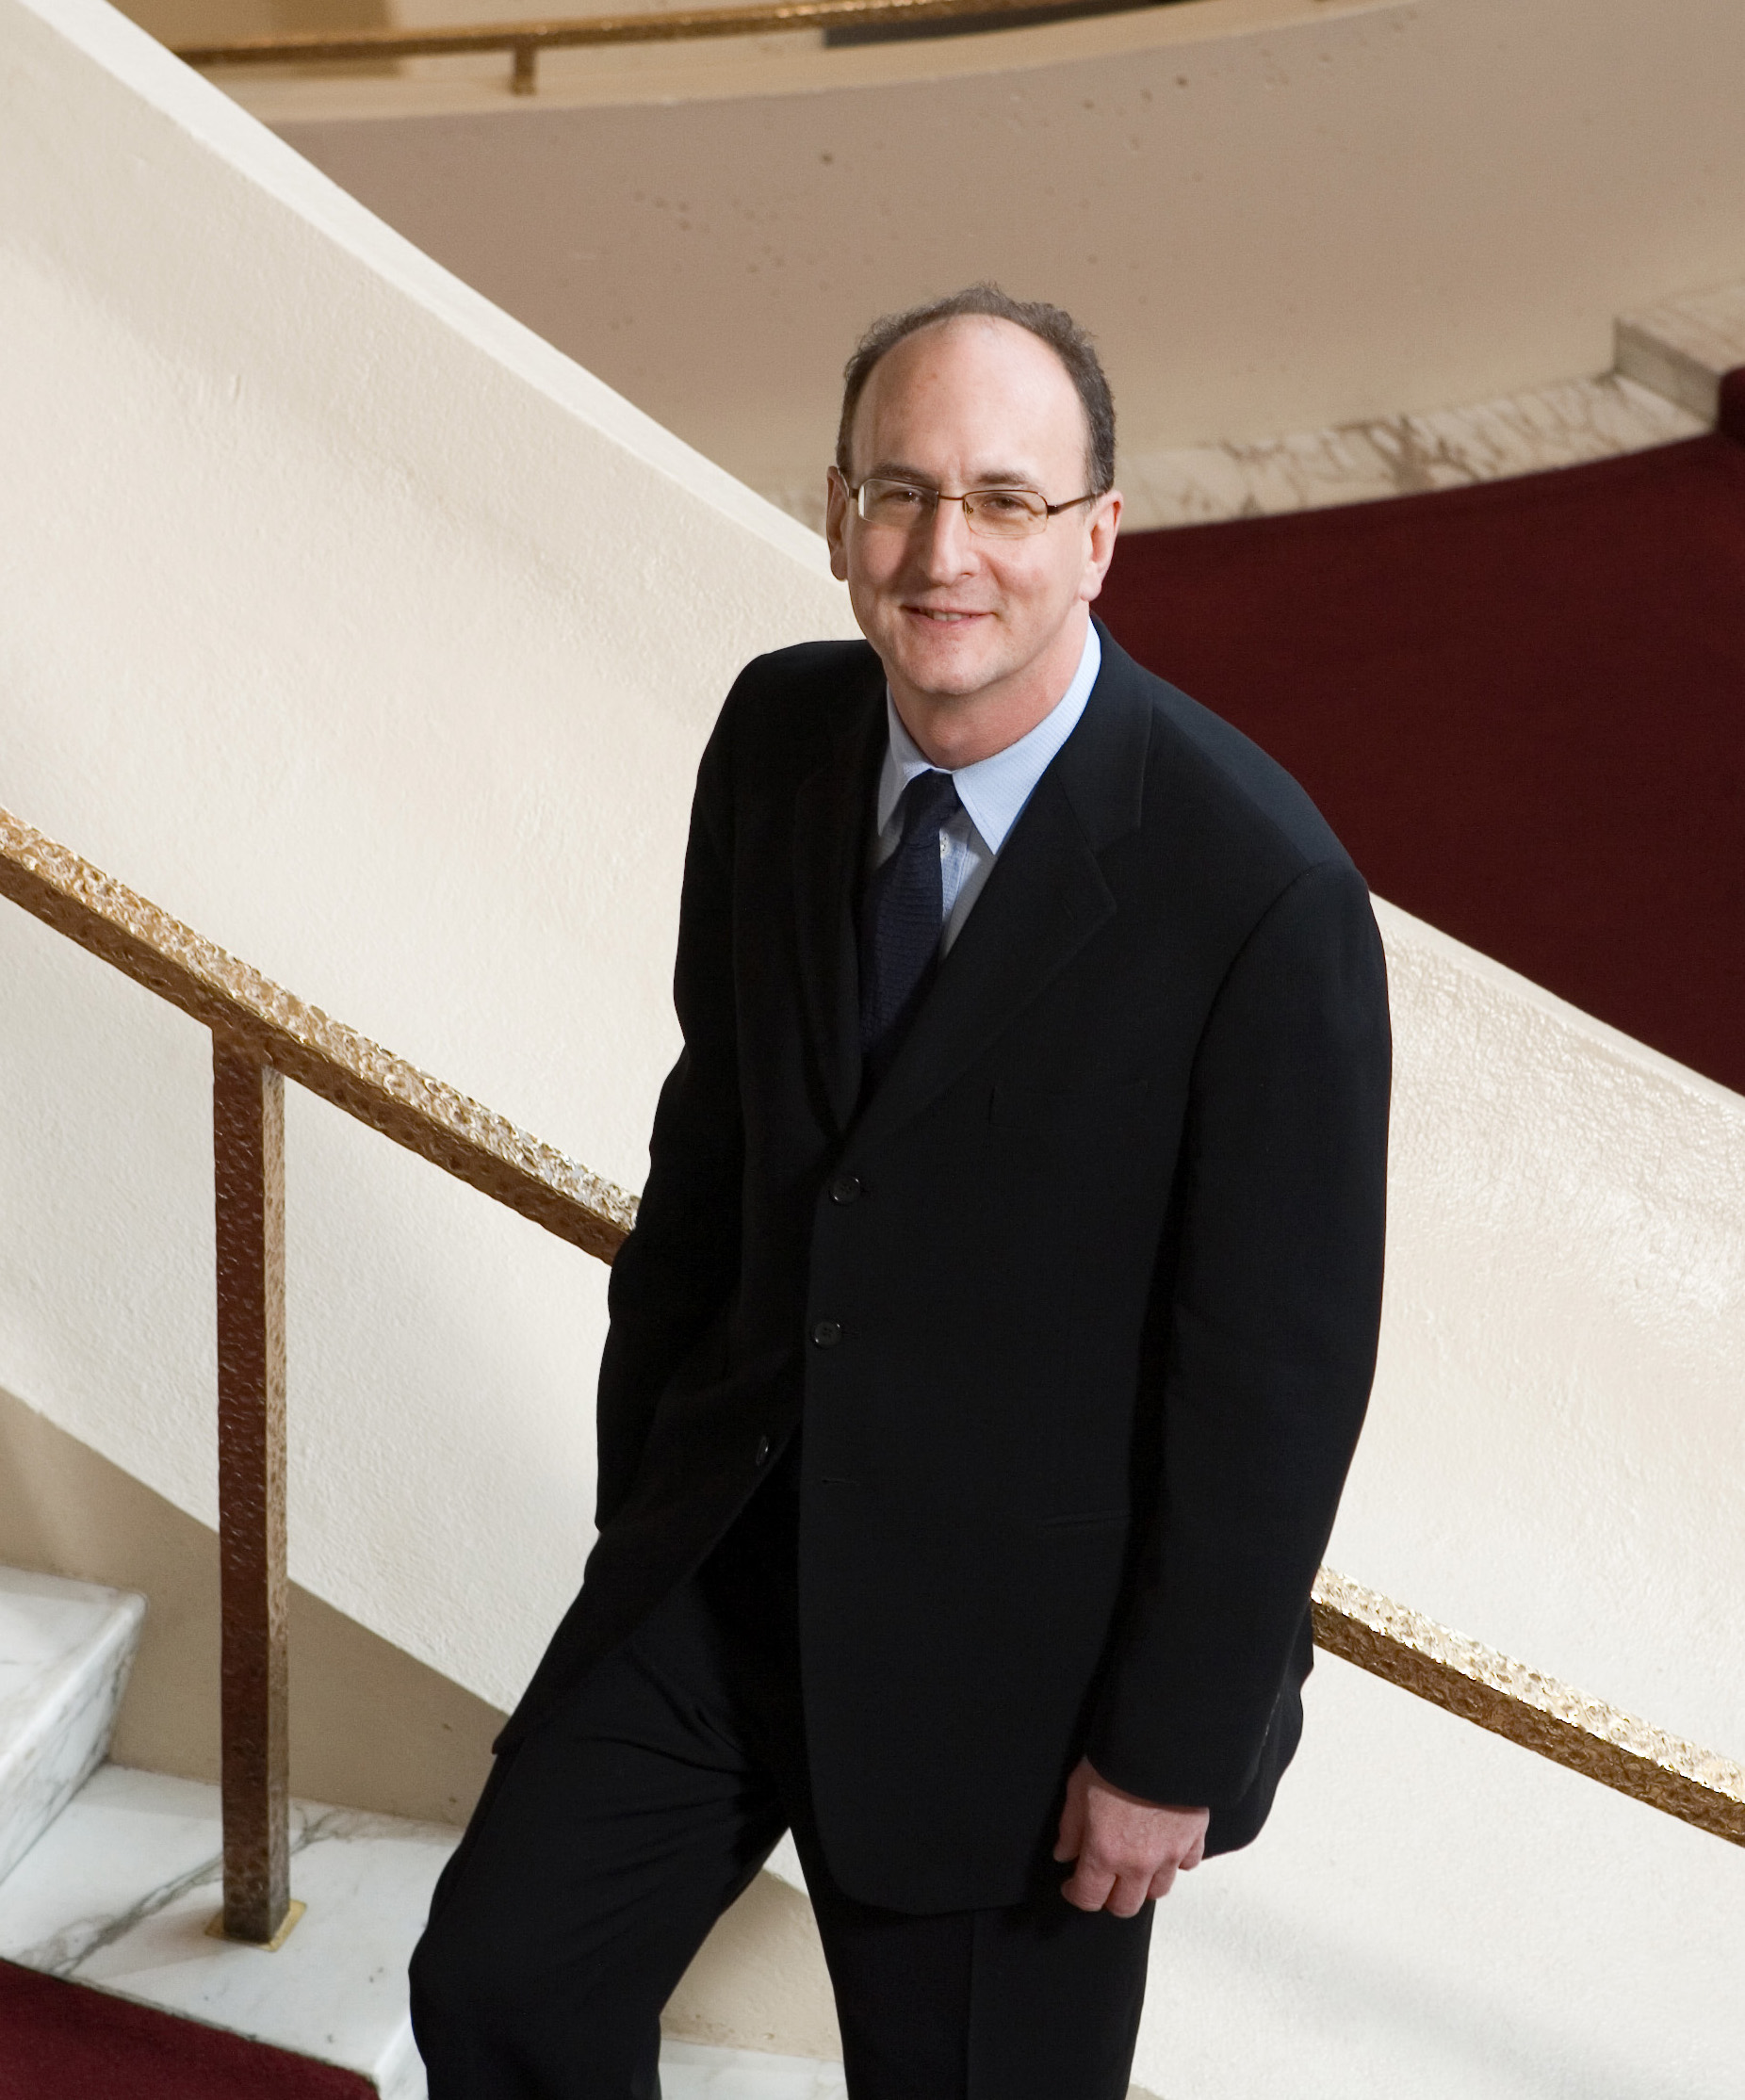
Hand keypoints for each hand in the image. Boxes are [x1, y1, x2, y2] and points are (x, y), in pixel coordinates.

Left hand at [1052, 1757, 1208, 1916]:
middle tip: (1103, 1879)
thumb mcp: (1078, 1789)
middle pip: (1125, 1906)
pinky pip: (1187, 1865)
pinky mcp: (1194, 1839)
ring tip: (1134, 1864)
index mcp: (1105, 1852)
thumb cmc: (1116, 1760)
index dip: (1076, 1894)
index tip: (1072, 1885)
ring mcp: (1170, 1854)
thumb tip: (1064, 1853)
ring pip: (1158, 1891)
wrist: (1161, 1740)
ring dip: (1143, 1884)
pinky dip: (1176, 1862)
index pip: (1089, 1897)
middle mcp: (1139, 1863)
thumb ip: (1070, 1828)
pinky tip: (1165, 1846)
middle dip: (1110, 1897)